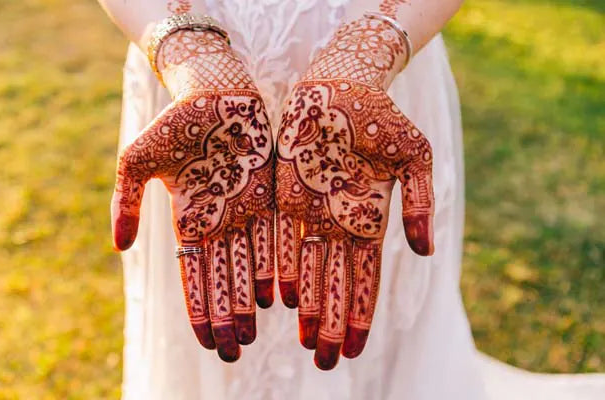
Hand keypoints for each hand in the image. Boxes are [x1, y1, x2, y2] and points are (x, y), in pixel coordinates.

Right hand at [111, 30, 274, 361]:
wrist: (215, 90)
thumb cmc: (174, 123)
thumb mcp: (137, 161)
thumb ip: (126, 203)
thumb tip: (119, 249)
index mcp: (190, 218)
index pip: (195, 274)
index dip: (200, 308)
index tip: (207, 341)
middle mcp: (221, 220)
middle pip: (226, 277)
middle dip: (228, 314)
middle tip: (234, 351)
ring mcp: (248, 208)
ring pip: (253, 262)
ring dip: (254, 298)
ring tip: (257, 332)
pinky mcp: (271, 192)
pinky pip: (276, 235)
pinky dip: (277, 263)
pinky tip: (283, 293)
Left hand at [275, 18, 433, 369]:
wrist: (341, 85)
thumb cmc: (381, 118)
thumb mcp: (414, 156)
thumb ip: (418, 203)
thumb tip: (426, 251)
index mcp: (370, 219)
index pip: (366, 279)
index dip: (361, 314)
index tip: (356, 348)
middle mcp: (339, 223)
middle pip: (335, 284)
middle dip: (332, 324)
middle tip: (327, 363)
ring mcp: (311, 212)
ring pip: (307, 269)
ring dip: (308, 307)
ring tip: (305, 343)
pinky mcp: (286, 195)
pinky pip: (282, 238)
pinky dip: (281, 268)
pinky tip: (280, 299)